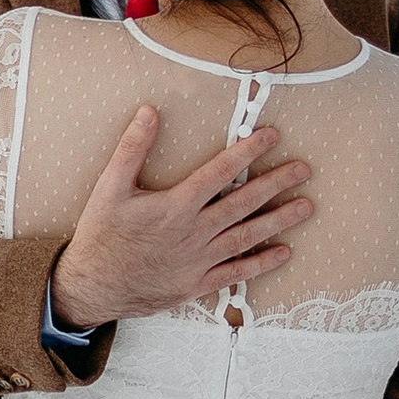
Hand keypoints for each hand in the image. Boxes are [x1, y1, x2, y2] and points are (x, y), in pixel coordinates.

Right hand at [51, 108, 313, 330]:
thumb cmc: (100, 236)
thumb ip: (132, 148)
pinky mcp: (197, 284)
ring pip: (248, 236)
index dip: (248, 151)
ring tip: (306, 206)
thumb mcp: (109, 187)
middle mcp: (194, 232)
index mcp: (176, 205)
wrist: (92, 287)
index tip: (271, 135)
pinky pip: (237, 273)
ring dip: (279, 221)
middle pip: (244, 202)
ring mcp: (199, 261)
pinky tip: (283, 252)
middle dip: (276, 183)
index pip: (221, 171)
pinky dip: (261, 263)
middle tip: (304, 169)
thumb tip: (150, 111)